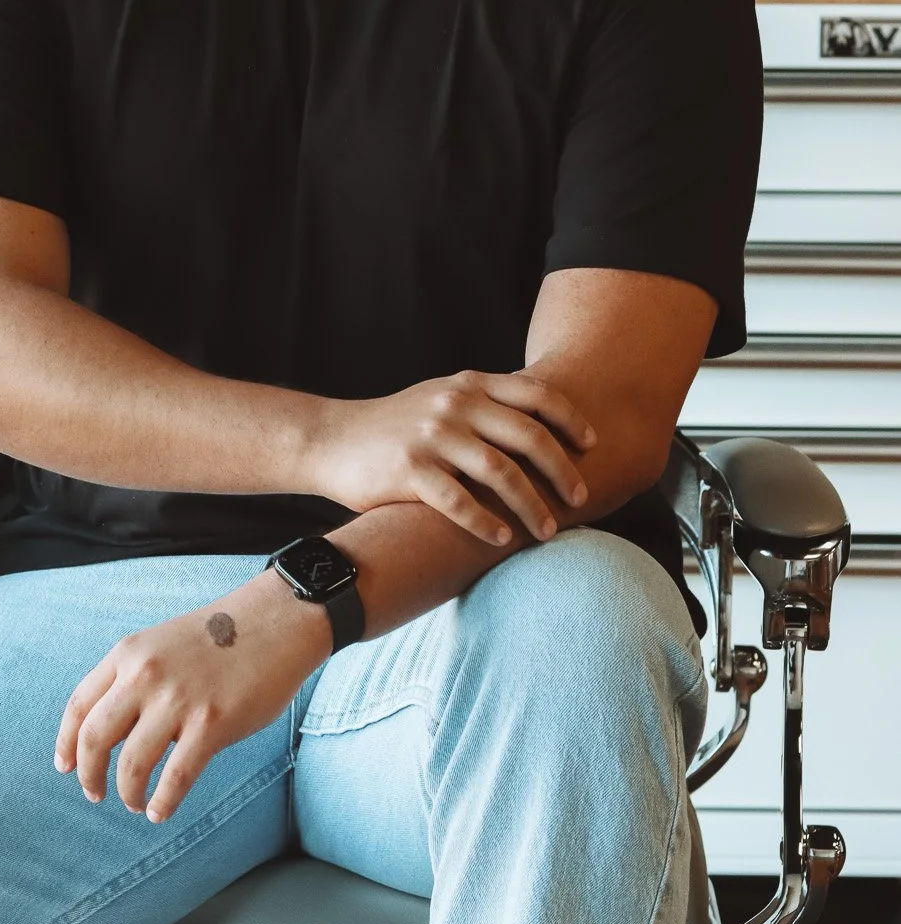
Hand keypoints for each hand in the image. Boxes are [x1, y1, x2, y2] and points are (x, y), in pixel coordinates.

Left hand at [54, 573, 328, 823]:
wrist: (276, 621)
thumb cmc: (223, 636)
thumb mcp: (163, 643)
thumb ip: (135, 678)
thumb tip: (116, 730)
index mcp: (129, 653)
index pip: (80, 705)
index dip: (66, 742)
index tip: (65, 766)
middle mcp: (145, 675)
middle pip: (96, 738)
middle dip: (89, 775)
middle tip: (94, 793)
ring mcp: (178, 701)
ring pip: (132, 764)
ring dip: (128, 793)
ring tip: (135, 803)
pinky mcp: (212, 723)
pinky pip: (176, 776)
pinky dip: (163, 801)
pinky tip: (161, 812)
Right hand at [308, 370, 594, 548]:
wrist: (332, 440)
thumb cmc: (395, 427)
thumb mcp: (441, 399)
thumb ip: (484, 405)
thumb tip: (542, 425)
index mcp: (468, 385)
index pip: (536, 395)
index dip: (571, 420)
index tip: (591, 446)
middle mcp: (454, 405)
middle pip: (528, 436)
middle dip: (561, 471)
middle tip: (579, 499)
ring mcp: (432, 436)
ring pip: (500, 472)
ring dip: (530, 505)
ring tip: (546, 531)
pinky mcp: (408, 470)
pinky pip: (458, 501)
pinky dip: (485, 522)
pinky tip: (501, 538)